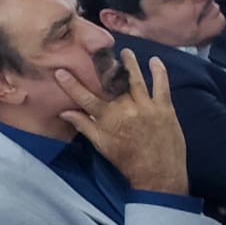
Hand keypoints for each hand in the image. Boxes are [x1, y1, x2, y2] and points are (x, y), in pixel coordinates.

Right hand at [56, 50, 187, 194]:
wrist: (159, 174)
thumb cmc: (127, 160)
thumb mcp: (101, 145)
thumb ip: (84, 125)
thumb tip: (64, 112)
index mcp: (108, 118)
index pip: (85, 97)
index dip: (71, 84)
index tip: (60, 71)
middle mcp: (126, 108)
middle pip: (112, 82)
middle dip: (103, 65)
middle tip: (98, 49)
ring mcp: (147, 107)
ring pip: (136, 79)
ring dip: (130, 63)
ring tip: (125, 51)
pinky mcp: (165, 108)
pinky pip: (161, 86)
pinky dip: (159, 72)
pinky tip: (156, 61)